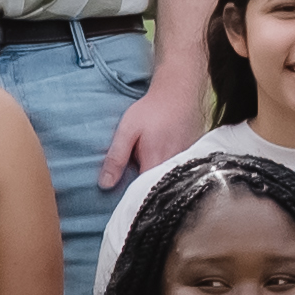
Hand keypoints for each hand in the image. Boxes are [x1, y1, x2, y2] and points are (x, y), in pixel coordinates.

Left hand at [106, 67, 204, 189]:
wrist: (179, 92)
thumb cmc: (152, 109)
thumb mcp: (127, 131)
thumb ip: (116, 158)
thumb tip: (105, 184)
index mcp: (154, 162)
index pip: (141, 192)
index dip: (130, 198)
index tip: (120, 202)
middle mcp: (172, 166)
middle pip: (155, 188)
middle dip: (142, 191)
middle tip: (131, 187)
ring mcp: (183, 162)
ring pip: (166, 180)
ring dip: (155, 181)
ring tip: (145, 171)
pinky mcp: (189, 156)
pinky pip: (175, 171)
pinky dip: (166, 172)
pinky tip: (160, 161)